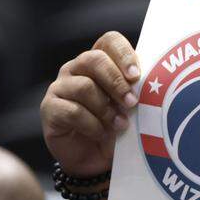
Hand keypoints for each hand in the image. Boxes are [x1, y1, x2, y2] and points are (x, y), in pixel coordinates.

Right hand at [40, 31, 140, 178]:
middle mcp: (77, 68)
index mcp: (100, 61)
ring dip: (106, 108)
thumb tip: (150, 83)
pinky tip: (102, 133)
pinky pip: (72, 111)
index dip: (124, 54)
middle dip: (116, 82)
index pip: (110, 41)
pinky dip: (92, 124)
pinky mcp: (50, 108)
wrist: (96, 159)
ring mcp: (61, 87)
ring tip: (120, 124)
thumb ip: (135, 90)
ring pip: (84, 86)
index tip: (137, 76)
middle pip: (94, 59)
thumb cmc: (116, 126)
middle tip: (132, 102)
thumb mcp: (130, 106)